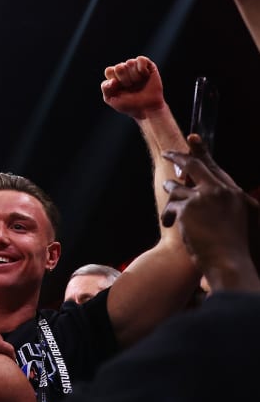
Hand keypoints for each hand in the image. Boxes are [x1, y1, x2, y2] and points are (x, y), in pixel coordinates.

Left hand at [100, 55, 165, 119]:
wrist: (148, 108)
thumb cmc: (129, 105)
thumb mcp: (112, 99)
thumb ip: (105, 88)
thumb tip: (113, 80)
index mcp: (114, 77)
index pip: (109, 70)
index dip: (114, 79)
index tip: (119, 88)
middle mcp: (124, 71)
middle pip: (119, 67)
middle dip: (125, 79)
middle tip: (130, 87)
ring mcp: (136, 68)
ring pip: (130, 63)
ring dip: (135, 77)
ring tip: (139, 84)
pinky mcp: (148, 66)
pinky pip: (141, 59)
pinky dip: (142, 69)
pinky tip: (145, 76)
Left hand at [161, 134, 259, 287]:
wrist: (230, 264)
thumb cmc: (233, 247)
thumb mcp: (235, 219)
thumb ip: (220, 202)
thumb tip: (200, 192)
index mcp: (234, 193)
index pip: (214, 166)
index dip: (201, 151)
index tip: (192, 137)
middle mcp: (221, 191)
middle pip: (194, 165)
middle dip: (178, 157)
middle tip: (167, 153)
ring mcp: (204, 198)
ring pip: (176, 187)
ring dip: (170, 193)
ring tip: (170, 203)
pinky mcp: (189, 208)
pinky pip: (171, 206)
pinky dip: (169, 215)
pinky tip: (169, 223)